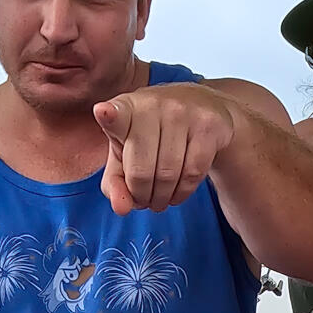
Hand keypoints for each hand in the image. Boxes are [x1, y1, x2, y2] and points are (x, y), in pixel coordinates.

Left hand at [94, 83, 236, 214]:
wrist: (200, 105)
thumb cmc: (151, 134)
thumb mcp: (125, 153)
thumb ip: (115, 182)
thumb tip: (121, 208)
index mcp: (125, 108)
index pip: (116, 115)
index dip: (109, 116)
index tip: (103, 112)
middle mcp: (153, 105)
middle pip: (141, 170)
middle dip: (141, 196)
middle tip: (143, 200)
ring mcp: (183, 112)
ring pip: (169, 175)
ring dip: (162, 198)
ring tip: (159, 199)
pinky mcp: (208, 125)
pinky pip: (193, 173)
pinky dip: (182, 192)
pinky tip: (176, 193)